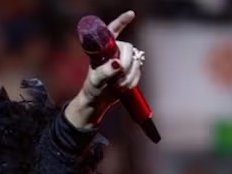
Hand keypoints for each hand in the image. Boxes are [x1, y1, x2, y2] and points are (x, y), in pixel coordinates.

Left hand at [64, 11, 144, 129]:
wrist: (98, 100)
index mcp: (103, 49)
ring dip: (129, 76)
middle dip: (126, 63)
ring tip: (117, 85)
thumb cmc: (92, 88)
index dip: (122, 21)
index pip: (112, 31)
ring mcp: (124, 60)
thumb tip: (117, 64)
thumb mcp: (96, 80)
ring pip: (136, 61)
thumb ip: (105, 72)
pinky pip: (139, 71)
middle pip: (129, 48)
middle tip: (118, 76)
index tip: (131, 14)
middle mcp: (115, 51)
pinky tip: (123, 86)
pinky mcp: (130, 69)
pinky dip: (133, 80)